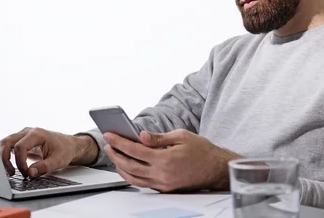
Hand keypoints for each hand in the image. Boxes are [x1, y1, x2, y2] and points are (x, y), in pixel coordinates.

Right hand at [0, 127, 98, 177]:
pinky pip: (7, 146)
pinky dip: (5, 156)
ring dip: (3, 157)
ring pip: (4, 143)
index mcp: (37, 134)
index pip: (20, 146)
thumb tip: (30, 173)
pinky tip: (10, 167)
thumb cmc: (65, 150)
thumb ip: (44, 167)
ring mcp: (22, 135)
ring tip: (10, 172)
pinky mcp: (20, 141)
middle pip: (7, 142)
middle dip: (5, 159)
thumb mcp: (58, 160)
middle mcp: (27, 132)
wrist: (68, 145)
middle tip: (12, 173)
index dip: (20, 162)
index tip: (25, 173)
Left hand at [103, 129, 239, 191]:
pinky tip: (128, 167)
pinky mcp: (166, 189)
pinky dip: (131, 176)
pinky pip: (143, 184)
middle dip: (116, 155)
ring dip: (120, 167)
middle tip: (108, 145)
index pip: (134, 150)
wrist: (216, 169)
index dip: (119, 142)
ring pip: (134, 178)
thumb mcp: (181, 136)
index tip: (109, 135)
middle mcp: (162, 174)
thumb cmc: (201, 150)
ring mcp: (163, 184)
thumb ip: (158, 138)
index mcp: (165, 159)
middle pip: (130, 166)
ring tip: (115, 156)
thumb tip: (141, 136)